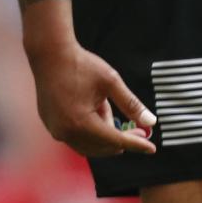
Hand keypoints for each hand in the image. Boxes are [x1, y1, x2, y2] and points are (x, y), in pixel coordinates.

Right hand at [30, 41, 158, 157]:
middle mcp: (66, 132)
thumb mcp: (111, 82)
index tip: (151, 148)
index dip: (135, 144)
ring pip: (88, 144)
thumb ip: (131, 104)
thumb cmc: (81, 65)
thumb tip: (151, 122)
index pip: (115, 140)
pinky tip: (95, 110)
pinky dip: (90, 132)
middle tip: (139, 130)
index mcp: (81, 123)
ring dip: (104, 135)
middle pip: (101, 147)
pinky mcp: (51, 125)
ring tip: (107, 107)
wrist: (50, 54)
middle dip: (121, 140)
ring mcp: (56, 130)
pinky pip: (75, 138)